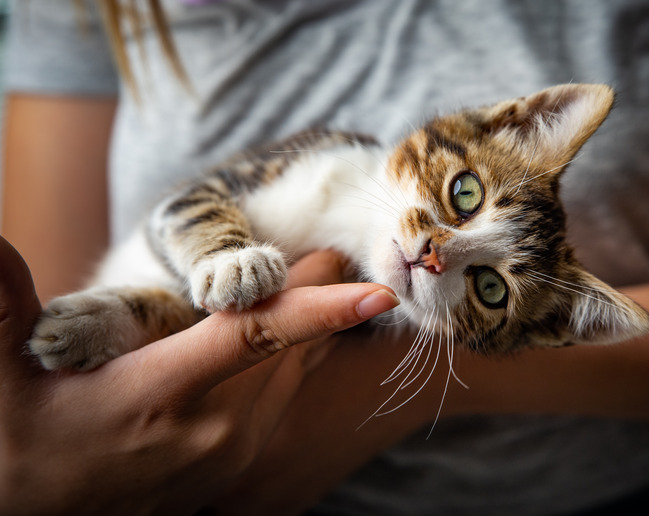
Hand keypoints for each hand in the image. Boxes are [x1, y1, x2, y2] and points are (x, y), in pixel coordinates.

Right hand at [0, 236, 397, 514]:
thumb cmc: (25, 449)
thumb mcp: (4, 384)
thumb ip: (5, 309)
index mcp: (160, 397)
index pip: (253, 339)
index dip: (317, 311)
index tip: (375, 292)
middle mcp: (214, 429)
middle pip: (289, 348)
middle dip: (316, 296)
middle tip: (331, 250)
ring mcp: (233, 450)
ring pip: (294, 372)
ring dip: (312, 326)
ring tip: (321, 279)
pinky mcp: (239, 459)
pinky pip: (284, 396)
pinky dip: (299, 358)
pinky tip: (301, 336)